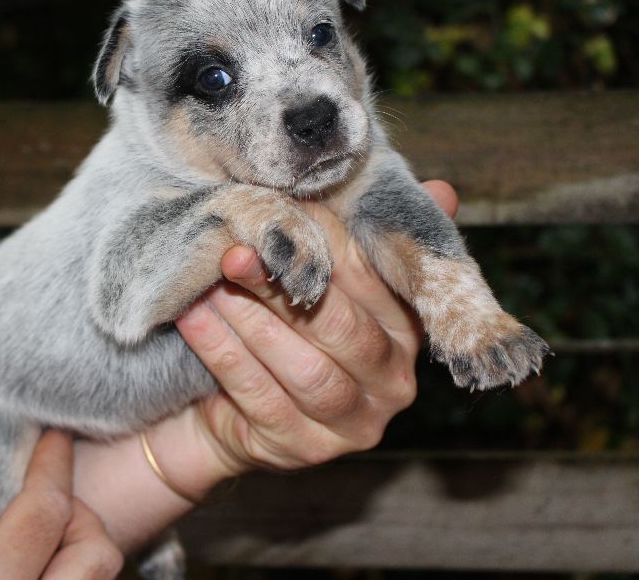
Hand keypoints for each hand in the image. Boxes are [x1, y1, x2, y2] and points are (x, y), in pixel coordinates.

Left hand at [163, 180, 457, 483]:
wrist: (229, 409)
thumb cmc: (285, 329)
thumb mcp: (325, 282)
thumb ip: (363, 239)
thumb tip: (443, 189)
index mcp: (408, 331)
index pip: (369, 279)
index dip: (321, 242)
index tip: (274, 212)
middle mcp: (394, 382)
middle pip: (338, 326)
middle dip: (280, 284)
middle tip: (234, 251)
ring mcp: (353, 424)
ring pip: (303, 367)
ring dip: (249, 320)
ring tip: (210, 283)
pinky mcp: (305, 449)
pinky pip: (260, 395)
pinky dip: (223, 352)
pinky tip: (195, 318)